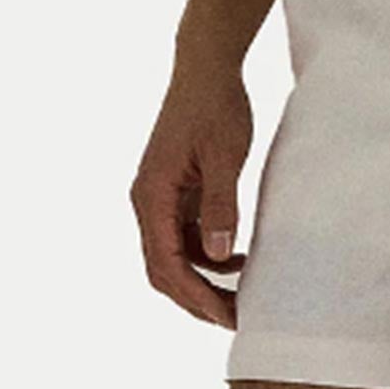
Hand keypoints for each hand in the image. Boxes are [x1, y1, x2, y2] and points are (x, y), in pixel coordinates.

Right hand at [133, 66, 255, 328]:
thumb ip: (221, 204)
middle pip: (163, 270)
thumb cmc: (215, 106)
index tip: (227, 316)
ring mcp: (160, 199)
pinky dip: (207, 257)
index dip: (195, 296)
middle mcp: (147, 202)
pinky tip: (239, 260)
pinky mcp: (174, 194)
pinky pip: (184, 239)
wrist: (205, 70)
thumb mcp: (225, 156)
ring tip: (242, 297)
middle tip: (236, 319)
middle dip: (196, 299)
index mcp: (152, 196)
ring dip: (203, 282)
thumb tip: (219, 253)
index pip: (166, 263)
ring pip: (173, 258)